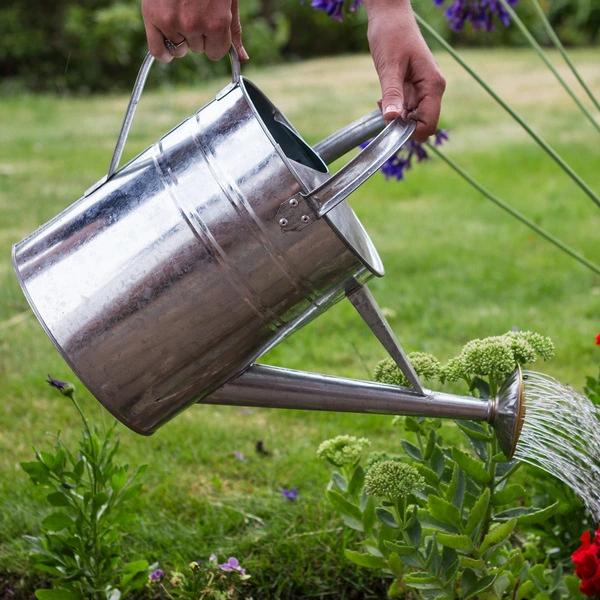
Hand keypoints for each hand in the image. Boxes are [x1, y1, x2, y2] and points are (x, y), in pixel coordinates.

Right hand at [141, 0, 248, 63]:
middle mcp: (194, 25)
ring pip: (179, 49)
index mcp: (217, 22)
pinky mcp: (153, 17)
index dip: (214, 41)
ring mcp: (172, 22)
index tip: (210, 26)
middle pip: (197, 49)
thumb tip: (242, 58)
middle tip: (193, 10)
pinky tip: (167, 48)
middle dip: (197, 34)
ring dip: (180, 37)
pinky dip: (163, 53)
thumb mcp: (228, 0)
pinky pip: (158, 51)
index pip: (215, 53)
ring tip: (179, 14)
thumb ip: (233, 29)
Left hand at [364, 0, 445, 141]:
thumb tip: (391, 119)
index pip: (429, 124)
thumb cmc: (392, 34)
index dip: (411, 132)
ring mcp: (424, 90)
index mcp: (433, 85)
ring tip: (383, 99)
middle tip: (384, 108)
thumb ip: (392, 93)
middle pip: (423, 125)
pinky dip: (395, 110)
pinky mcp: (414, 89)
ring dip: (397, 117)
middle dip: (402, 126)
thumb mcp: (389, 66)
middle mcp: (432, 90)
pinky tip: (384, 97)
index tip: (391, 124)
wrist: (390, 15)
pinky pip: (407, 110)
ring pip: (414, 119)